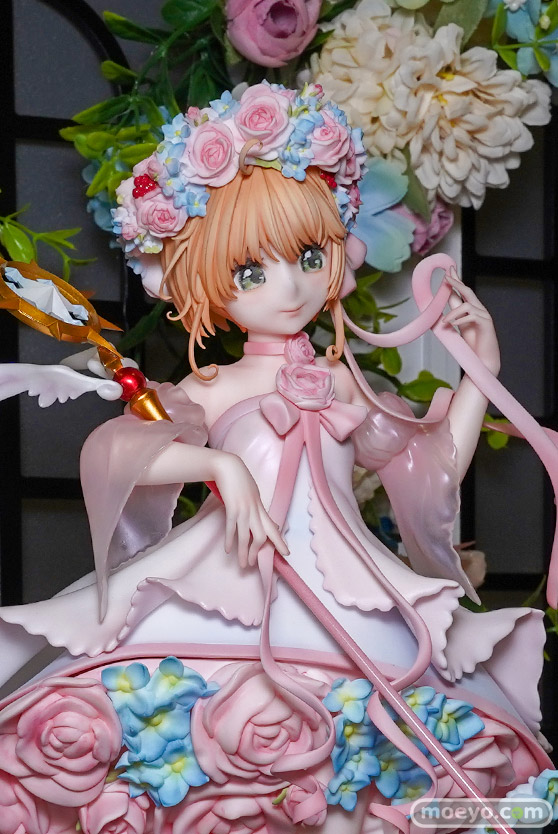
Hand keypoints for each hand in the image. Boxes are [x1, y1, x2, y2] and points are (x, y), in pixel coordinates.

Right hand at [214, 453, 288, 567]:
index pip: (273, 527)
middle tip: (252, 565)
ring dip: (244, 552)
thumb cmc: (239, 478)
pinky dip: (230, 540)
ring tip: (242, 564)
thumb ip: (256, 507)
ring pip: (246, 536)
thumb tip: (260, 518)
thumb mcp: (252, 493)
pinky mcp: (232, 507)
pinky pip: (232, 527)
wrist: (228, 466)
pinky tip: (228, 550)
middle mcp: (255, 510)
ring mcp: (244, 509)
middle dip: (257, 552)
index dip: (280, 541)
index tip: (286, 554)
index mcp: (260, 507)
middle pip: (262, 536)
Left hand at [443, 267, 500, 375]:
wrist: (483, 361)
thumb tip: (441, 304)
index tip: (448, 270)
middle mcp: (480, 309)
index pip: (464, 292)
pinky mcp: (486, 324)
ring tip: (445, 323)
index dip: (456, 281)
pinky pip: (472, 316)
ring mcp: (485, 316)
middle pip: (468, 291)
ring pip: (467, 305)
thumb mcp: (459, 326)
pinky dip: (460, 319)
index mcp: (473, 309)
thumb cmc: (472, 345)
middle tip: (446, 276)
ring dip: (453, 312)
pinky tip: (452, 325)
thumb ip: (454, 314)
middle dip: (456, 282)